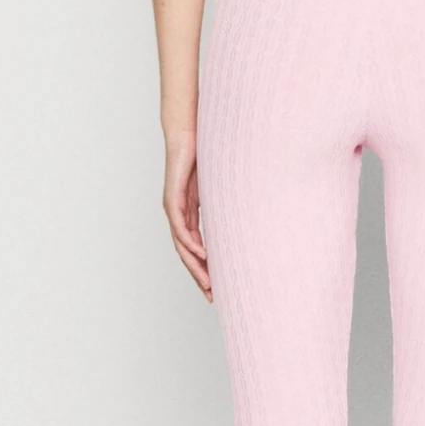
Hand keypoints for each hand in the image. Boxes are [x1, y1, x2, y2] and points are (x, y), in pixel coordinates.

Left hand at [162, 128, 211, 299]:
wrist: (187, 130)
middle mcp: (179, 213)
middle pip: (187, 252)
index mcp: (189, 212)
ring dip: (194, 265)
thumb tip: (251, 210)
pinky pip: (180, 226)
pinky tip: (201, 255)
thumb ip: (228, 199)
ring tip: (207, 282)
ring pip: (182, 244)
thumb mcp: (220, 184)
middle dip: (200, 275)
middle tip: (212, 295)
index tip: (217, 286)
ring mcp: (174, 206)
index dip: (205, 267)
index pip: (196, 246)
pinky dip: (190, 242)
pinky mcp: (173, 196)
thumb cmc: (205, 152)